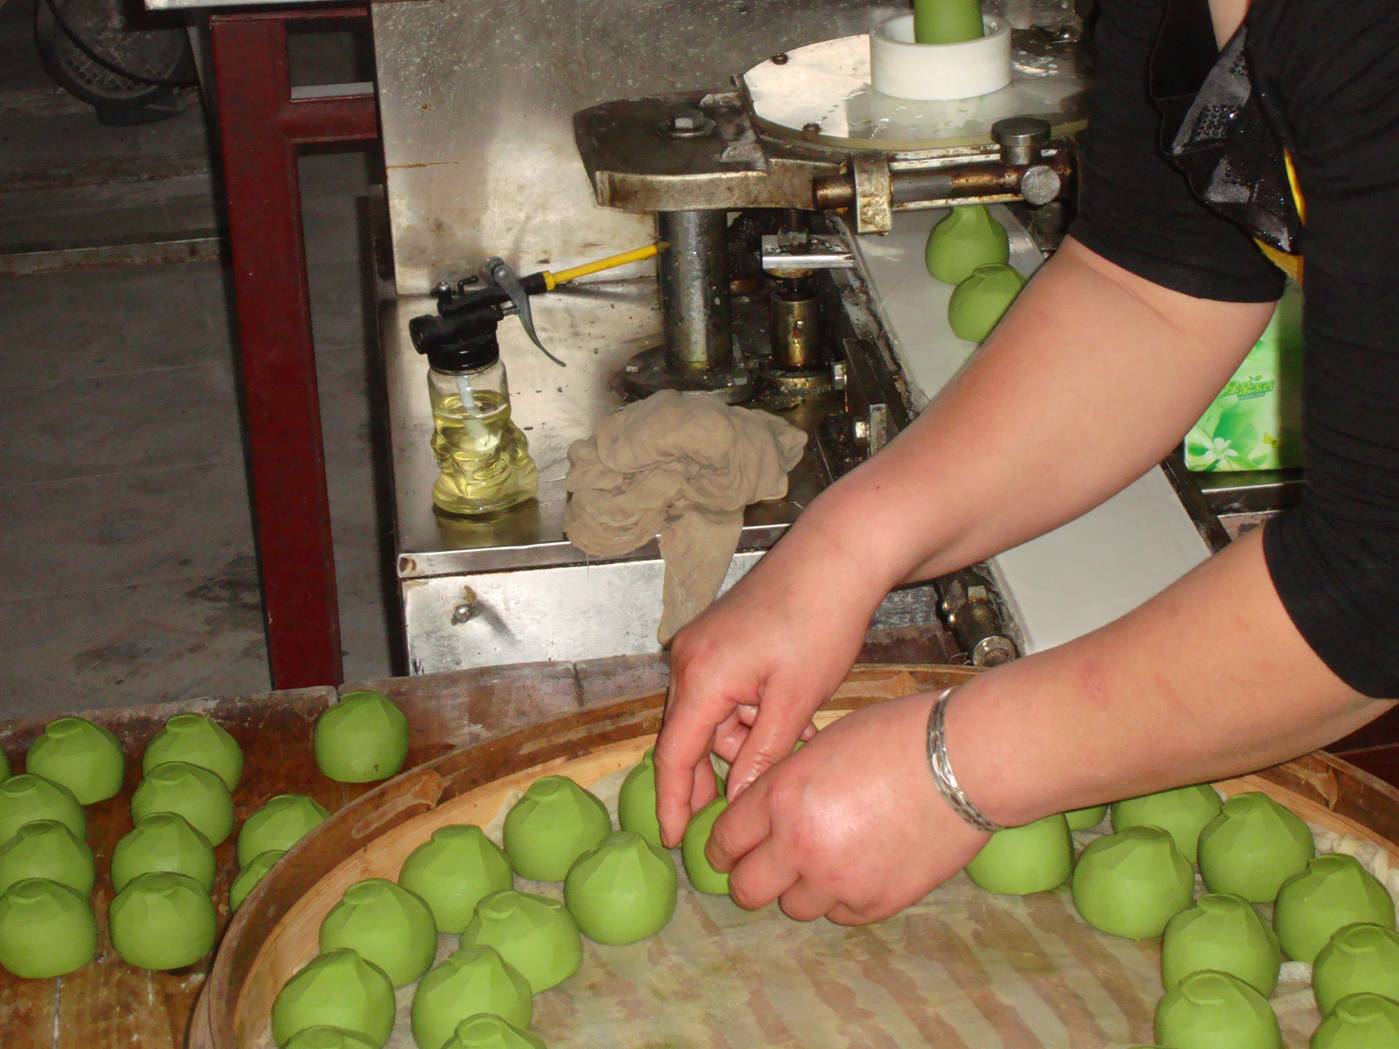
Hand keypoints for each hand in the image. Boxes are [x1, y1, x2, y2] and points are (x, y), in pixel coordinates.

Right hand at [654, 527, 884, 846]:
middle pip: (693, 735)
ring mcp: (704, 646)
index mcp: (701, 677)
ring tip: (799, 739)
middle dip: (723, 768)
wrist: (836, 555)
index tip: (672, 839)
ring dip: (749, 737)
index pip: (673, 755)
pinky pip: (727, 692)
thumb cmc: (819, 621)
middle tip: (748, 806)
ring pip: (716, 716)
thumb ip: (762, 755)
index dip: (672, 801)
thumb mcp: (795, 700)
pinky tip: (792, 718)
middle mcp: (690, 660)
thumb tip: (737, 803)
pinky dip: (753, 712)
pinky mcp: (722, 639)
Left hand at [705, 692, 989, 923]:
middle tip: (765, 867)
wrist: (963, 761)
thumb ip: (787, 784)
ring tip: (827, 860)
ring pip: (794, 907)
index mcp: (780, 796)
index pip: (726, 840)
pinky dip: (844, 897)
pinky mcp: (875, 903)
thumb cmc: (897, 735)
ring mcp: (837, 880)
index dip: (724, 847)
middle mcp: (799, 844)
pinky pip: (840, 915)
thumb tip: (767, 813)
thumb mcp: (823, 745)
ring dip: (802, 888)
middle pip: (747, 889)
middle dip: (751, 878)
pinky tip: (862, 867)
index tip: (730, 850)